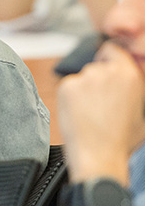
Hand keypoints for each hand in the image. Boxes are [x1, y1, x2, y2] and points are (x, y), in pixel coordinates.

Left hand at [58, 42, 144, 180]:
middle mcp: (107, 72)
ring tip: (88, 113)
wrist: (99, 156)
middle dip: (95, 81)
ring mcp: (85, 78)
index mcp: (129, 75)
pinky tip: (78, 115)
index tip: (103, 66)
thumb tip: (122, 84)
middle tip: (97, 104)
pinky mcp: (67, 86)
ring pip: (81, 78)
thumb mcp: (139, 111)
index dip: (107, 58)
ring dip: (82, 90)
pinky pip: (67, 88)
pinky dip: (69, 98)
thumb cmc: (121, 140)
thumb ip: (130, 90)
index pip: (112, 50)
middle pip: (95, 66)